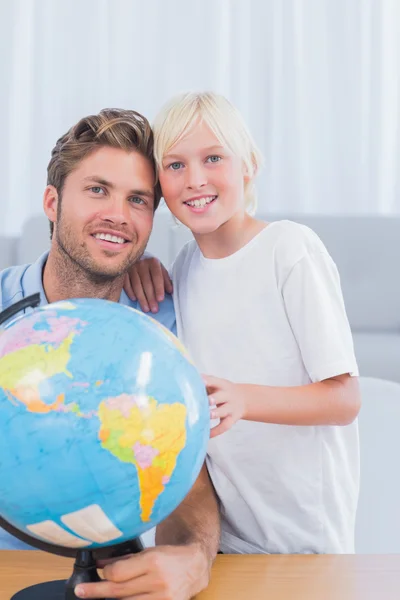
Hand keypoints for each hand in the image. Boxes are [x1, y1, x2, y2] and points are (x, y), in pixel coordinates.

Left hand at [74, 544, 209, 598]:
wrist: (195, 567)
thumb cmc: (170, 556)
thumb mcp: (147, 552)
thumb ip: (124, 560)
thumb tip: (100, 566)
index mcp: (153, 561)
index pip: (118, 573)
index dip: (106, 574)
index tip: (101, 572)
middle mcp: (158, 581)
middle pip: (118, 591)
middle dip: (97, 591)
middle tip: (81, 591)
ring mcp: (163, 598)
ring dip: (113, 599)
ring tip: (102, 595)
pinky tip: (121, 599)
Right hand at [124, 256, 171, 312]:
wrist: (135, 256)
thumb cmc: (150, 266)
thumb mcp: (160, 269)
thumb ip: (165, 280)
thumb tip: (170, 291)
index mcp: (153, 262)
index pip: (157, 277)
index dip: (159, 289)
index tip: (160, 300)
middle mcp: (142, 263)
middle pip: (147, 283)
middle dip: (151, 297)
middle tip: (154, 309)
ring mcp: (131, 267)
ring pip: (137, 285)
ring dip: (142, 298)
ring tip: (146, 308)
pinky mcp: (123, 271)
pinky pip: (126, 283)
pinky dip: (130, 292)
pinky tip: (134, 299)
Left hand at [203, 375, 246, 436]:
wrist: (243, 399)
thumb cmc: (222, 390)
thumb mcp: (217, 384)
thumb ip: (204, 383)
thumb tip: (186, 381)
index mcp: (222, 385)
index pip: (215, 381)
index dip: (208, 382)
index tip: (201, 382)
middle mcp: (228, 396)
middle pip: (222, 396)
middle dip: (214, 399)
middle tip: (207, 401)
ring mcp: (231, 408)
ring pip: (224, 411)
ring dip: (216, 413)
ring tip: (207, 416)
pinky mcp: (232, 419)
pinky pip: (224, 426)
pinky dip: (215, 431)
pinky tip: (207, 435)